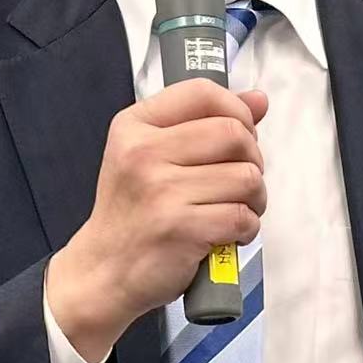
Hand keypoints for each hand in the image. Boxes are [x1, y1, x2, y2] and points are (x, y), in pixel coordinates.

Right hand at [47, 80, 269, 362]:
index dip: (236, 109)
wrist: (104, 270)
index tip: (241, 133)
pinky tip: (227, 233)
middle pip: (233, 133)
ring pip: (246, 177)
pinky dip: (247, 227)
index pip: (202, 92)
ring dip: (255, 197)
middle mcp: (143, 153)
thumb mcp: (151, 155)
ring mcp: (161, 191)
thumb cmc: (134, 211)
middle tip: (241, 179)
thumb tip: (259, 99)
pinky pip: (242, 216)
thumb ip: (204, 122)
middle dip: (253, 158)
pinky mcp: (180, 229)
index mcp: (135, 126)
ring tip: (236, 208)